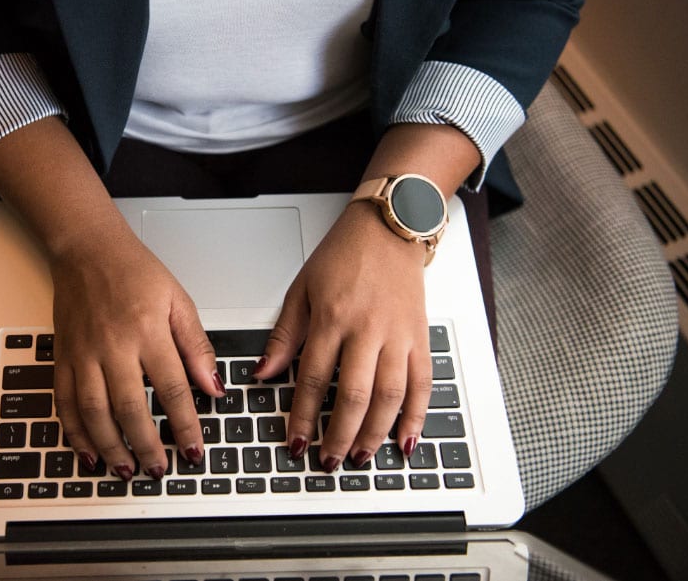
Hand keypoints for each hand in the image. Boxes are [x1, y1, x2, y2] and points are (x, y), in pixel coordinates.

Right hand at [49, 231, 222, 480]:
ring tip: (126, 469)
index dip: (185, 425)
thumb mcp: (179, 301)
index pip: (172, 389)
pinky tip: (87, 451)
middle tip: (158, 470)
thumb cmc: (134, 271)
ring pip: (95, 411)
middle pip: (131, 408)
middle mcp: (113, 345)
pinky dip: (74, 431)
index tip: (194, 450)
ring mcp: (84, 353)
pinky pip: (65, 401)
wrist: (87, 249)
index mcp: (148, 331)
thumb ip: (197, 346)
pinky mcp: (63, 356)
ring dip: (110, 447)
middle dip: (146, 446)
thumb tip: (214, 386)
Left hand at [253, 200, 432, 470]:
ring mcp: (398, 335)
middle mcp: (367, 329)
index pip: (314, 378)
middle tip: (328, 459)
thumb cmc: (344, 255)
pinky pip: (423, 383)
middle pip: (354, 395)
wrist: (389, 228)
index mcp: (332, 318)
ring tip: (360, 457)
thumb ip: (285, 335)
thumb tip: (264, 373)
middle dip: (339, 435)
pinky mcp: (420, 337)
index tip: (297, 440)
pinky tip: (406, 439)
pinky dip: (416, 415)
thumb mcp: (302, 289)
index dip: (304, 416)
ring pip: (390, 396)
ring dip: (375, 433)